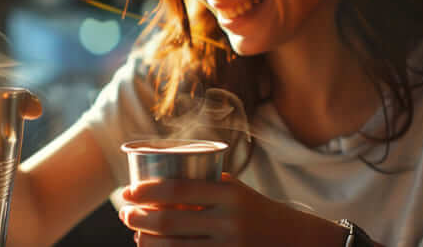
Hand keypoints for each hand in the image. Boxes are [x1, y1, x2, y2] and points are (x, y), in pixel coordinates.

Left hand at [119, 173, 337, 246]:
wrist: (298, 242)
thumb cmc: (260, 212)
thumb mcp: (238, 192)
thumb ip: (207, 186)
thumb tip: (164, 182)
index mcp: (229, 195)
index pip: (178, 190)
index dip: (147, 191)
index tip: (128, 191)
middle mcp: (229, 222)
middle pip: (170, 222)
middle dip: (139, 219)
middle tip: (124, 213)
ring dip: (147, 242)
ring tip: (135, 233)